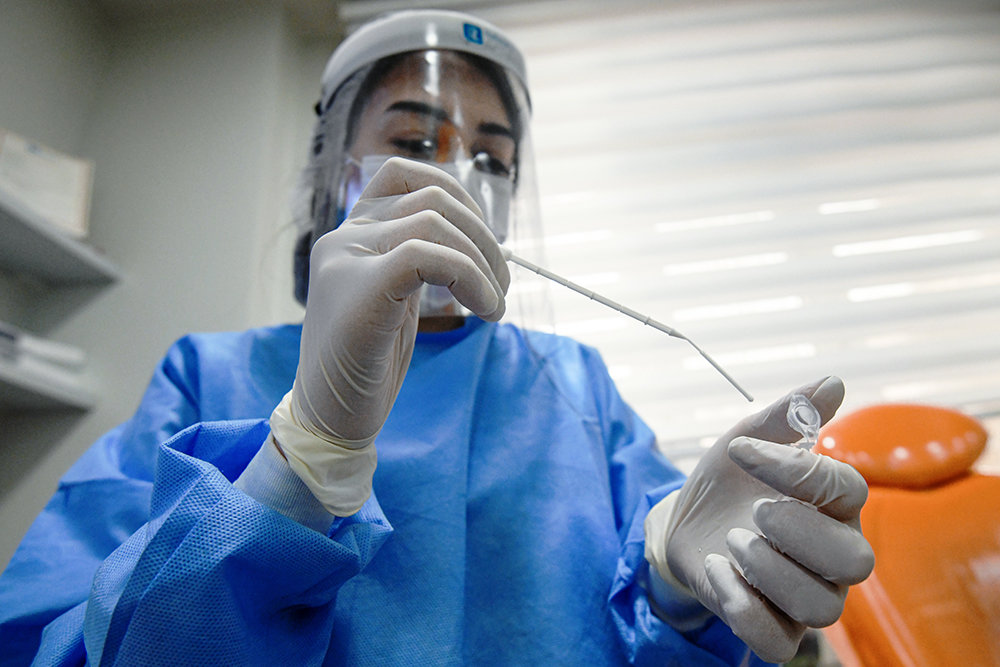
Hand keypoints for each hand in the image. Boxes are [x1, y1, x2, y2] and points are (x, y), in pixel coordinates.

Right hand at [272, 157, 509, 514]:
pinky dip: (470, 278)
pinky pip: (426, 256)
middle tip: (502, 286)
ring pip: (433, 222)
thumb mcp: (395, 297)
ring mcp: (346, 260)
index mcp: (352, 233)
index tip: (484, 242)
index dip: (458, 197)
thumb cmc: (366, 363)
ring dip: (484, 262)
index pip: (405, 174)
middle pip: (432, 197)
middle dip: (484, 237)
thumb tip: (477, 236)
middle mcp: (344, 236)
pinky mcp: (358, 292)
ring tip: (495, 305)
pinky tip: (486, 311)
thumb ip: (416, 259)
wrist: (328, 418)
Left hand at [645, 377, 873, 662]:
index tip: (743, 450)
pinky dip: (743, 609)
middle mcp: (834, 555)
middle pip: (856, 562)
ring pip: (821, 607)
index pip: (848, 489)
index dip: (798, 470)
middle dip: (800, 532)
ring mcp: (808, 597)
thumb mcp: (746, 442)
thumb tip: (833, 382)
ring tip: (733, 541)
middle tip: (755, 511)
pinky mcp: (774, 629)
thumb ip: (787, 416)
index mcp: (836, 505)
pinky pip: (778, 642)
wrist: (684, 524)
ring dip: (769, 570)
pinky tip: (717, 571)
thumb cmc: (728, 483)